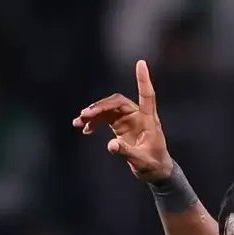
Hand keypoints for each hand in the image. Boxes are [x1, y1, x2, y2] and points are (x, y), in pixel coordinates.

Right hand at [73, 60, 174, 181]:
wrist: (155, 171)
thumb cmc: (153, 164)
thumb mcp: (141, 161)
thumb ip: (126, 152)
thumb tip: (110, 145)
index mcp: (148, 119)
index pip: (147, 95)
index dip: (143, 79)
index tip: (141, 63)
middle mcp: (138, 115)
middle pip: (117, 102)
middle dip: (101, 106)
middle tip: (85, 115)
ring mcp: (128, 119)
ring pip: (108, 109)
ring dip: (93, 114)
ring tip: (78, 121)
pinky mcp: (121, 126)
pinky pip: (105, 119)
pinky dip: (94, 122)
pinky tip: (85, 129)